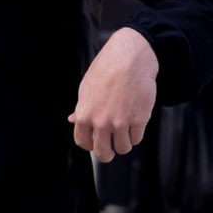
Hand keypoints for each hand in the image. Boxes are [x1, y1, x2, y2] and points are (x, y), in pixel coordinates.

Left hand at [68, 27, 157, 161]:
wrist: (129, 58)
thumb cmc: (106, 70)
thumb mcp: (86, 88)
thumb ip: (81, 108)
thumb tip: (73, 120)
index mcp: (84, 115)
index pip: (83, 143)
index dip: (89, 145)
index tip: (95, 142)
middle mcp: (101, 122)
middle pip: (103, 153)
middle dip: (107, 154)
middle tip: (111, 148)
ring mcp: (121, 122)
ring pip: (123, 148)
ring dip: (124, 143)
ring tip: (124, 131)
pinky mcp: (139, 119)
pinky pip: (137, 139)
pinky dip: (136, 134)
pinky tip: (134, 123)